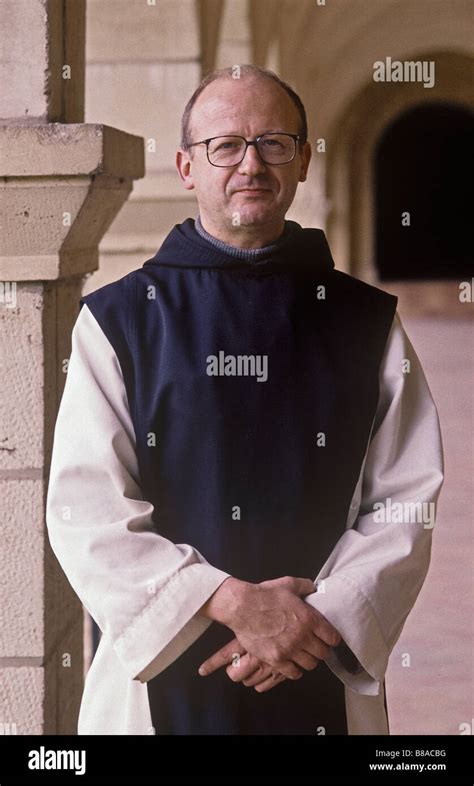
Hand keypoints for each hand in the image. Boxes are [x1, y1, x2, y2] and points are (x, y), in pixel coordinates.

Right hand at [198, 575, 340, 681]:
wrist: (242, 606)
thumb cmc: (265, 594)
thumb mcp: (288, 584)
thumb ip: (305, 586)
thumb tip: (314, 588)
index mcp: (309, 618)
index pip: (332, 637)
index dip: (332, 638)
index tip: (328, 638)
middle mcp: (302, 636)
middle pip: (323, 653)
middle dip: (321, 649)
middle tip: (315, 646)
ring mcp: (289, 650)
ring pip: (310, 665)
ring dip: (308, 660)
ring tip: (303, 654)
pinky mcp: (275, 659)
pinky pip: (294, 673)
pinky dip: (295, 670)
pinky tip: (292, 663)